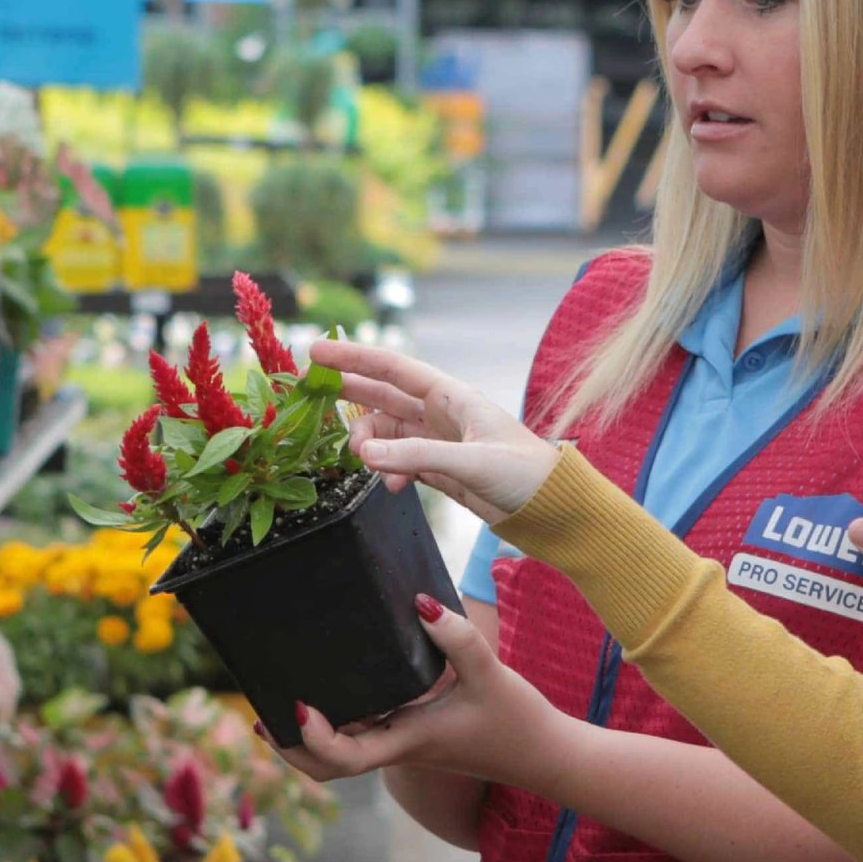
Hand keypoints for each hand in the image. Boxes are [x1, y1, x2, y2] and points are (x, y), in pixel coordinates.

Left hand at [276, 599, 573, 788]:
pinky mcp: (411, 733)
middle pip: (327, 768)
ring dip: (305, 738)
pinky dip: (335, 722)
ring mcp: (402, 743)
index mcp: (408, 740)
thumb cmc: (518, 719)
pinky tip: (328, 687)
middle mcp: (397, 746)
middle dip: (290, 749)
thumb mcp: (491, 674)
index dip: (313, 738)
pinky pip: (361, 733)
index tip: (300, 705)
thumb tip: (420, 602)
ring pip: (340, 754)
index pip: (344, 757)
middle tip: (263, 714)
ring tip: (278, 700)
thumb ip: (459, 639)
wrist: (543, 755)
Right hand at [308, 338, 557, 527]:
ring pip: (387, 432)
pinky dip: (389, 471)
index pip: (394, 368)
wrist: (553, 510)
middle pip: (383, 394)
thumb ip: (418, 457)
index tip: (317, 351)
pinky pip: (399, 462)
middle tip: (308, 391)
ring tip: (363, 458)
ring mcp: (438, 442)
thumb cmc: (525, 474)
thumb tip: (365, 453)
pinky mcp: (440, 470)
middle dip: (348, 392)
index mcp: (452, 397)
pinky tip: (393, 486)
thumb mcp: (472, 462)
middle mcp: (442, 414)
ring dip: (369, 442)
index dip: (354, 358)